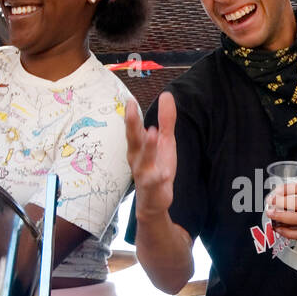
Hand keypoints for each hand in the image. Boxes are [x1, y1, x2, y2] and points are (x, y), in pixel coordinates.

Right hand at [125, 93, 176, 221]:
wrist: (154, 200)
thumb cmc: (156, 167)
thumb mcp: (165, 141)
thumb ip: (166, 120)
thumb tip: (166, 95)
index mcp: (138, 146)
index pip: (133, 128)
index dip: (131, 115)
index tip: (130, 100)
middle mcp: (136, 158)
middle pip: (133, 139)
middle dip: (132, 124)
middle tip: (131, 109)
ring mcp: (143, 172)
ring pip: (143, 159)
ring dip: (147, 147)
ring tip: (152, 133)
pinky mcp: (153, 187)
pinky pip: (155, 181)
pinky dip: (158, 176)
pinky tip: (164, 172)